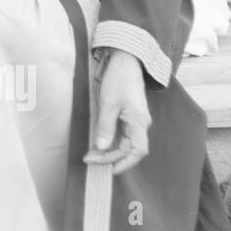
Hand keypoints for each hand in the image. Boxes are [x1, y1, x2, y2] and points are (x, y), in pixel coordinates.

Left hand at [83, 49, 151, 174]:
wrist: (126, 61)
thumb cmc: (119, 79)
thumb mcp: (108, 102)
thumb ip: (105, 126)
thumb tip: (101, 146)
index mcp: (139, 122)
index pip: (137, 151)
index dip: (125, 163)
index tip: (109, 170)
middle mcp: (141, 124)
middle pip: (129, 149)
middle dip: (110, 157)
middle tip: (88, 158)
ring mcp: (136, 121)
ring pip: (125, 143)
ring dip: (109, 151)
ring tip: (92, 154)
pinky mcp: (130, 117)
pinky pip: (123, 135)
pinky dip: (111, 142)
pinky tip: (99, 144)